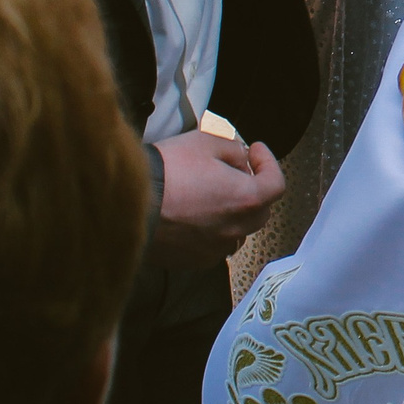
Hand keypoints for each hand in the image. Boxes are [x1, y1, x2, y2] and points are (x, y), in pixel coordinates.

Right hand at [149, 130, 283, 267]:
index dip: (268, 163)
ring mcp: (215, 249)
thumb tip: (240, 157)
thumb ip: (232, 149)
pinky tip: (194, 215)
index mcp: (246, 199)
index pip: (276, 184)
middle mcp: (236, 229)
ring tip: (214, 195)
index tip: (254, 151)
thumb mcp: (204, 142)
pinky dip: (212, 231)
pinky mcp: (193, 261)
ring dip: (233, 213)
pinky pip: (213, 246)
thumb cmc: (167, 171)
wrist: (127, 205)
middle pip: (260, 210)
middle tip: (235, 170)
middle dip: (253, 188)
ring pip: (237, 231)